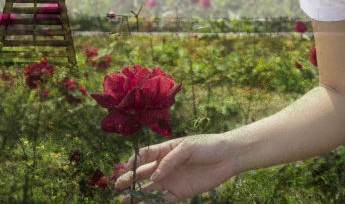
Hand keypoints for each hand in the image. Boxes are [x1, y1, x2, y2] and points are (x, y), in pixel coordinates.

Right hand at [114, 134, 237, 202]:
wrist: (228, 157)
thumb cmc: (208, 146)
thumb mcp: (187, 147)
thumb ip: (169, 160)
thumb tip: (154, 176)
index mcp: (165, 150)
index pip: (144, 155)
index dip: (133, 160)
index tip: (125, 167)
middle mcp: (165, 166)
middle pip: (142, 173)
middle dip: (129, 179)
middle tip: (117, 186)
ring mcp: (171, 180)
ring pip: (149, 189)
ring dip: (136, 195)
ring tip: (122, 201)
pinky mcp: (180, 192)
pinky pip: (163, 200)